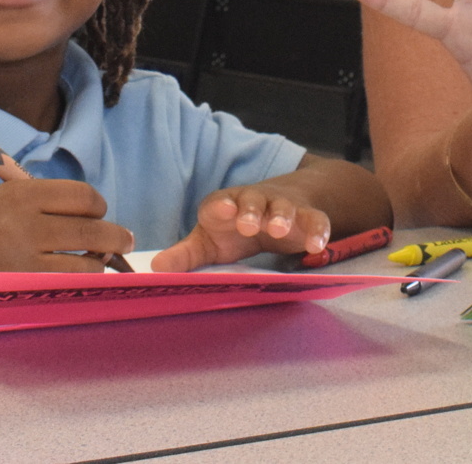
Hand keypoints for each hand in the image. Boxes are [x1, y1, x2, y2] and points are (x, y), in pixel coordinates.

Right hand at [0, 179, 133, 287]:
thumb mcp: (5, 195)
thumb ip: (44, 202)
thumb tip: (92, 216)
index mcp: (23, 193)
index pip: (83, 196)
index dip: (98, 206)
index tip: (100, 214)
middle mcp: (25, 222)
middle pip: (91, 229)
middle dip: (116, 238)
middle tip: (125, 242)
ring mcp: (21, 257)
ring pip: (84, 262)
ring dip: (98, 264)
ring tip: (98, 264)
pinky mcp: (14, 285)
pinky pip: (63, 285)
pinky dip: (78, 283)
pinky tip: (78, 282)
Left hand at [150, 184, 333, 270]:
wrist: (277, 206)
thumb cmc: (234, 228)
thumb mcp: (209, 242)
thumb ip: (185, 256)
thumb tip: (155, 271)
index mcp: (225, 206)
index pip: (220, 201)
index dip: (221, 206)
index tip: (221, 211)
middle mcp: (253, 202)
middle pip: (252, 200)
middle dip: (250, 210)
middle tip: (249, 224)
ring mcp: (281, 207)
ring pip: (283, 207)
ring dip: (281, 215)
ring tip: (279, 228)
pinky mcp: (306, 217)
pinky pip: (314, 220)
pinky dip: (317, 230)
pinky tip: (317, 244)